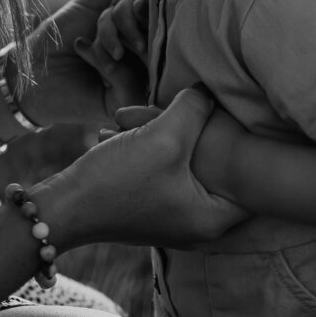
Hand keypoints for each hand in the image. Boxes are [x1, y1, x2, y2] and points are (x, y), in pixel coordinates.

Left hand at [18, 0, 157, 129]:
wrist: (29, 71)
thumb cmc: (59, 35)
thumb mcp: (92, 0)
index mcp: (141, 29)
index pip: (158, 8)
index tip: (120, 1)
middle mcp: (146, 54)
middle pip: (154, 28)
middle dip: (121, 19)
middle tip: (101, 22)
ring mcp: (139, 78)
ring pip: (145, 52)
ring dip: (109, 40)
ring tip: (85, 43)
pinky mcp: (127, 101)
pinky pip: (130, 76)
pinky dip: (103, 61)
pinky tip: (83, 55)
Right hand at [40, 87, 247, 249]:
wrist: (63, 206)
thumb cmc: (116, 180)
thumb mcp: (164, 137)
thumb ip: (195, 110)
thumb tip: (207, 93)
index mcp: (212, 218)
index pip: (253, 182)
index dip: (246, 145)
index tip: (235, 118)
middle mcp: (199, 223)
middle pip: (215, 165)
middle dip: (193, 130)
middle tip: (173, 109)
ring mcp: (174, 213)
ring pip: (185, 159)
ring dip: (162, 131)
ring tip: (130, 118)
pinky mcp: (151, 203)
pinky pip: (163, 166)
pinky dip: (147, 144)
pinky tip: (121, 128)